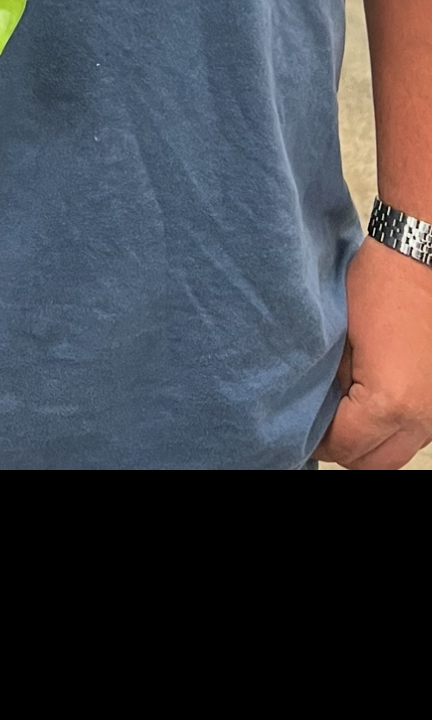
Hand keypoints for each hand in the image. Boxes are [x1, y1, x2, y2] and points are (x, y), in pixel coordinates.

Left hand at [316, 237, 431, 467]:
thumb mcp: (339, 338)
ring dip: (371, 443)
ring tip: (346, 414)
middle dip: (344, 448)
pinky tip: (372, 404)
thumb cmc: (380, 286)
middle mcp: (421, 417)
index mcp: (390, 403)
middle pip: (373, 462)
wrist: (421, 256)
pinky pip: (414, 432)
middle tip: (321, 425)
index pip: (345, 447)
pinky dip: (393, 429)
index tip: (300, 426)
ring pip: (397, 452)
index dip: (317, 439)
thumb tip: (319, 413)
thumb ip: (330, 387)